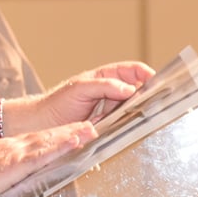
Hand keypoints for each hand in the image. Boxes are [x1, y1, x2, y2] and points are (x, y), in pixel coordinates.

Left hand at [0, 62, 153, 134]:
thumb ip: (105, 86)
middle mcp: (110, 92)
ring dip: (137, 110)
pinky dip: (127, 124)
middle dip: (146, 93)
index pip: (131, 70)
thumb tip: (130, 89)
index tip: (154, 80)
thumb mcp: (80, 88)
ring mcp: (109, 109)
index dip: (144, 73)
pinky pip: (123, 123)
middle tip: (154, 100)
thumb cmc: (57, 103)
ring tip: (144, 113)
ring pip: (132, 107)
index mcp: (104, 77)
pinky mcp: (107, 125)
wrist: (42, 125)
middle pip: (136, 89)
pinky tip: (129, 126)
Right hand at [0, 122, 96, 196]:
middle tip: (91, 126)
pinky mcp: (18, 164)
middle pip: (48, 136)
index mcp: (8, 149)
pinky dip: (61, 147)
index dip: (57, 135)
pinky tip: (75, 143)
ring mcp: (17, 153)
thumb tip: (7, 177)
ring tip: (90, 130)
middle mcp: (15, 146)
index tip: (72, 131)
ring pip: (50, 141)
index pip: (38, 139)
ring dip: (71, 135)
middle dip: (70, 131)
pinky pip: (45, 154)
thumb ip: (0, 171)